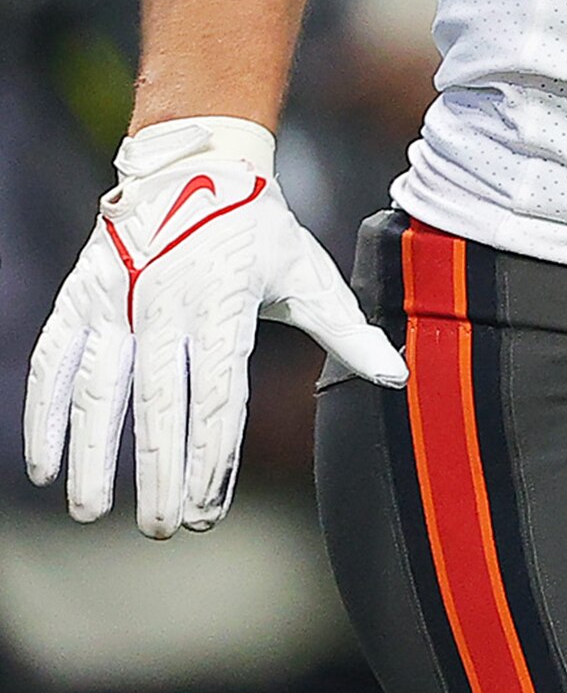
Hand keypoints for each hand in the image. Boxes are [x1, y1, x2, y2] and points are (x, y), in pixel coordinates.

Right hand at [24, 116, 406, 536]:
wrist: (194, 164)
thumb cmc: (259, 230)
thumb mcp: (310, 272)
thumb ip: (348, 330)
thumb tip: (397, 376)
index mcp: (227, 306)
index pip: (217, 399)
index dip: (210, 458)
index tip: (205, 508)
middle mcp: (166, 306)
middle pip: (160, 406)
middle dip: (159, 473)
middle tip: (161, 528)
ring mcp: (116, 302)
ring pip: (99, 390)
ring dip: (92, 455)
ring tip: (93, 512)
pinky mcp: (80, 298)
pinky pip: (53, 364)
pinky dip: (44, 415)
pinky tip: (44, 467)